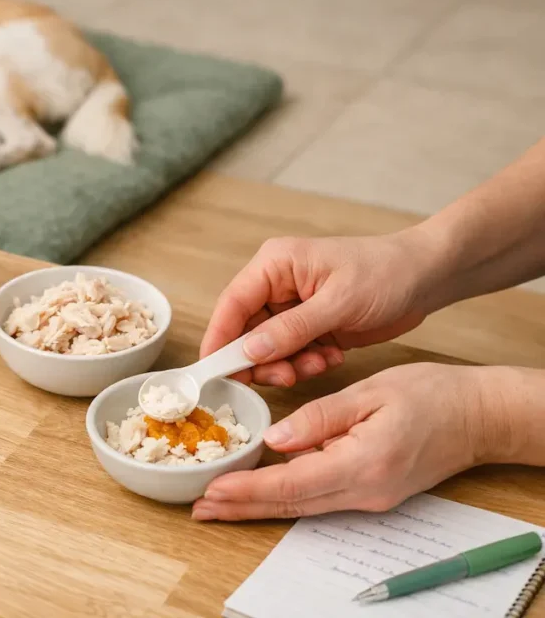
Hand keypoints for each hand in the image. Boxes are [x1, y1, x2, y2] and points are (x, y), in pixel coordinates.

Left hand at [191, 363, 525, 520]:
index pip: (291, 484)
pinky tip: (260, 490)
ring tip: (218, 502)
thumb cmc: (433, 396)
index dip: (248, 490)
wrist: (480, 418)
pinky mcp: (370, 491)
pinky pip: (319, 496)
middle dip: (242, 507)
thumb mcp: (371, 393)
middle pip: (291, 504)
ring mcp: (369, 496)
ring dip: (258, 505)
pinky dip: (284, 495)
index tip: (213, 490)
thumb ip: (319, 417)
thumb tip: (275, 438)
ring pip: (302, 504)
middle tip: (200, 507)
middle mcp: (364, 490)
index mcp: (361, 464)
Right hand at [201, 231, 440, 386]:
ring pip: (267, 349)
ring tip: (319, 363)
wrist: (426, 278)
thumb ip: (291, 330)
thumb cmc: (386, 273)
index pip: (232, 305)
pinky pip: (290, 355)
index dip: (220, 340)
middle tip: (286, 377)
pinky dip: (306, 363)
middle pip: (244, 332)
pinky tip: (332, 356)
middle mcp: (276, 285)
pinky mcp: (308, 326)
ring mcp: (291, 307)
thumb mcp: (338, 303)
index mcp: (275, 265)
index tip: (215, 372)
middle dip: (262, 360)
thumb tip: (247, 352)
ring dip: (288, 365)